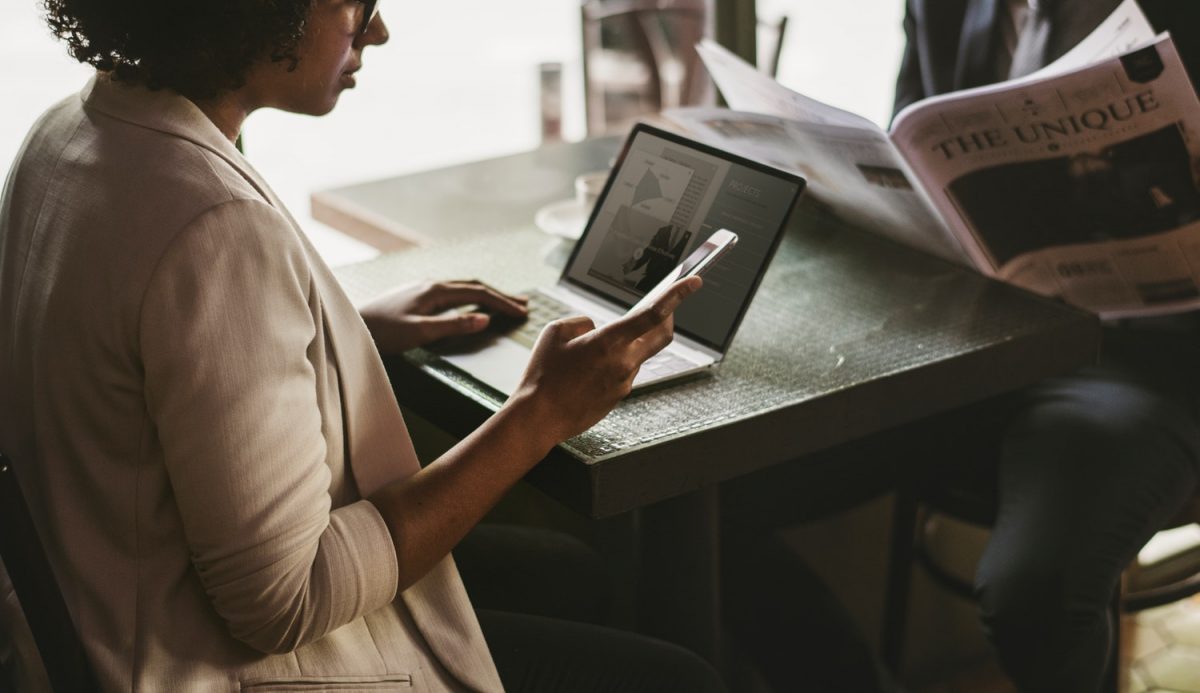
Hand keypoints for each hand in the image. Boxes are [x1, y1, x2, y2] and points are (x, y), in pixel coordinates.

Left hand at [359, 280, 526, 353]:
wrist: (349, 326)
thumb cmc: (382, 332)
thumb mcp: (420, 332)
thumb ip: (454, 325)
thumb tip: (485, 318)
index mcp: (435, 291)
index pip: (478, 293)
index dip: (503, 302)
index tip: (522, 312)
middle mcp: (431, 284)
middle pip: (474, 286)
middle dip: (500, 295)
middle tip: (523, 304)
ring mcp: (422, 288)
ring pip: (463, 287)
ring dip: (486, 294)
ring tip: (503, 302)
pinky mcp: (415, 295)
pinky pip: (452, 292)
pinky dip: (470, 297)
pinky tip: (470, 303)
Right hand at [509, 276, 702, 445]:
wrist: (539, 418)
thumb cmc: (543, 375)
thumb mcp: (555, 332)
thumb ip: (582, 322)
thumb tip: (597, 328)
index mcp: (609, 342)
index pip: (653, 314)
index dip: (677, 294)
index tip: (694, 282)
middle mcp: (624, 363)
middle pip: (662, 335)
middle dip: (668, 317)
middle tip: (665, 305)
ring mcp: (624, 382)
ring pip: (638, 354)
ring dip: (628, 344)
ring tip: (594, 348)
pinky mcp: (618, 397)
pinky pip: (624, 372)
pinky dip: (614, 363)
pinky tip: (589, 369)